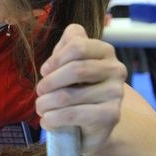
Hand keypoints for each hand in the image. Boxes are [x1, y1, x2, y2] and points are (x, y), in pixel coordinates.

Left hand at [35, 24, 125, 154]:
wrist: (93, 122)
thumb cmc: (77, 86)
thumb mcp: (69, 61)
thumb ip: (68, 44)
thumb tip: (70, 34)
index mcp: (104, 50)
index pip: (77, 45)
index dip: (55, 59)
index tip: (44, 71)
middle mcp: (116, 69)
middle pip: (75, 70)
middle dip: (49, 82)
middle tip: (39, 91)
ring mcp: (116, 93)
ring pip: (69, 95)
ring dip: (46, 103)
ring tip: (40, 108)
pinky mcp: (111, 115)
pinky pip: (73, 114)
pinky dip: (53, 119)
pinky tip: (47, 121)